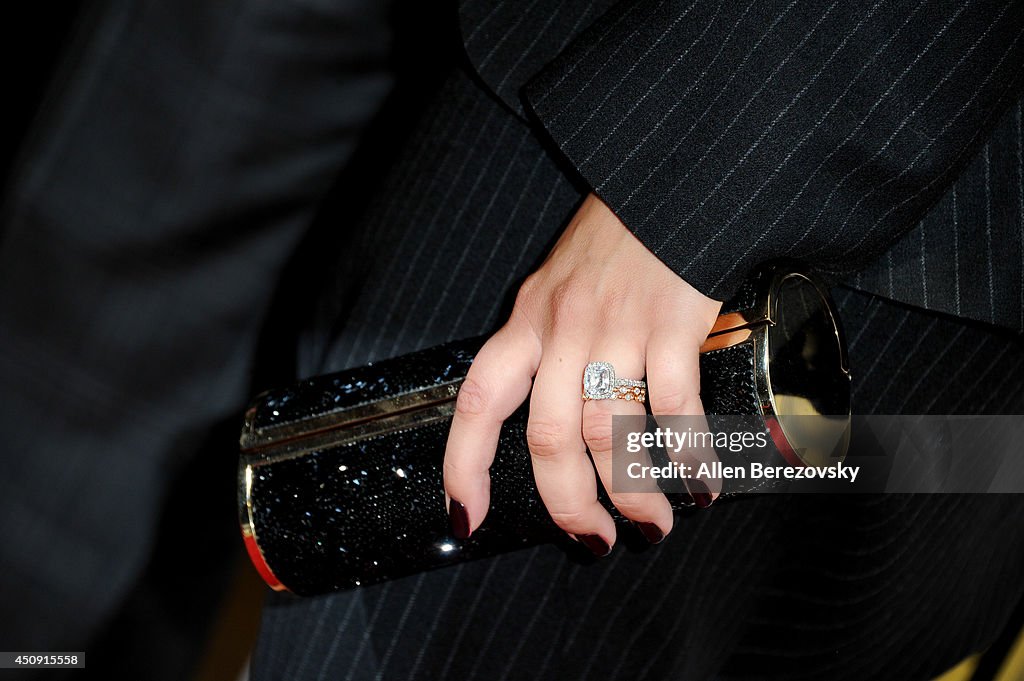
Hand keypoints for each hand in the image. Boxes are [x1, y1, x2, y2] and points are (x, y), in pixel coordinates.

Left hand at [443, 193, 722, 553]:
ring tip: (653, 525)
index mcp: (527, 321)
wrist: (668, 179)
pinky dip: (688, 456)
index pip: (477, 403)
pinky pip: (674, 409)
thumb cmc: (616, 238)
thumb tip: (561, 423)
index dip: (464, 467)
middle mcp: (562, 328)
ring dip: (632, 496)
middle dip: (568, 506)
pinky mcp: (671, 323)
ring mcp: (616, 326)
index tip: (467, 518)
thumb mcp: (558, 283)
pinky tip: (701, 482)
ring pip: (609, 435)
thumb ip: (548, 343)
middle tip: (592, 541)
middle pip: (548, 440)